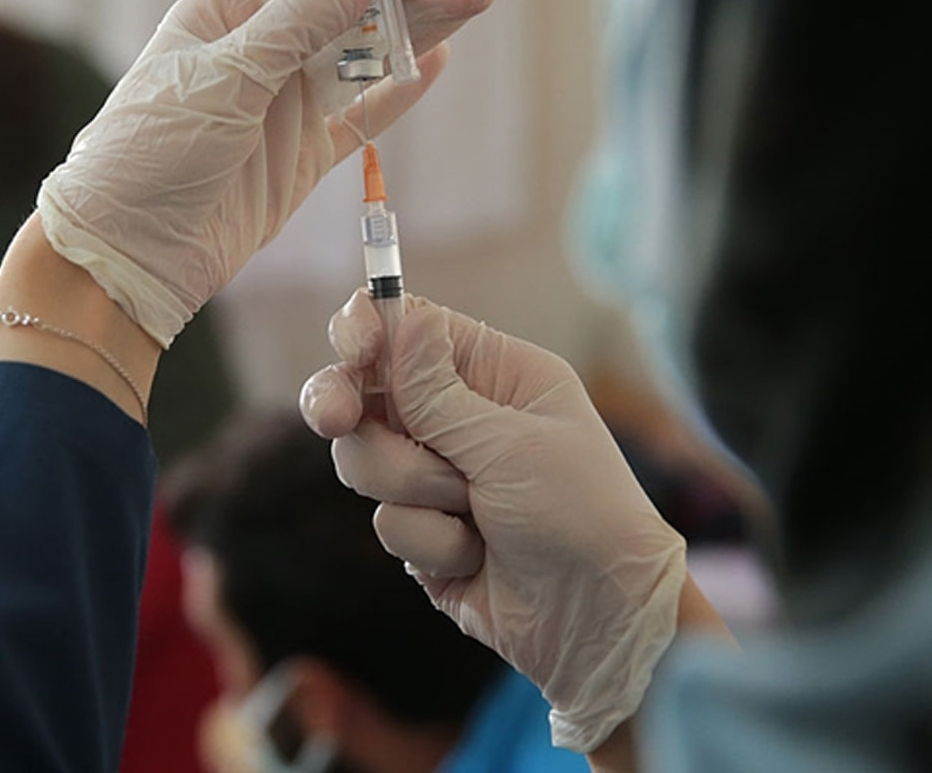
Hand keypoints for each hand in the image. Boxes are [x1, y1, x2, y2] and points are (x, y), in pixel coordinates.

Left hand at [37, 0, 503, 346]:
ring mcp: (284, 104)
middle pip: (353, 0)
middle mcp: (260, 48)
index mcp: (228, 10)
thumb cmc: (150, 155)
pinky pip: (362, 115)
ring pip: (366, 54)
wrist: (127, 256)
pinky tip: (438, 58)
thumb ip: (302, 19)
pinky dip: (400, 91)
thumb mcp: (225, 77)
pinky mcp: (300, 157)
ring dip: (421, 27)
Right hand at [299, 291, 687, 751]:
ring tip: (472, 510)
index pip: (412, 330)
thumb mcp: (511, 444)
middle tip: (334, 419)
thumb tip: (399, 315)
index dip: (369, 331)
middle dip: (348, 409)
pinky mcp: (422, 531)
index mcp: (496, 374)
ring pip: (365, 459)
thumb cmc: (580, 514)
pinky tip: (476, 555)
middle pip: (364, 391)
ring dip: (413, 488)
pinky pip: (386, 521)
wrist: (597, 617)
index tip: (351, 349)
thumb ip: (436, 392)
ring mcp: (436, 476)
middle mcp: (460, 417)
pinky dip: (431, 540)